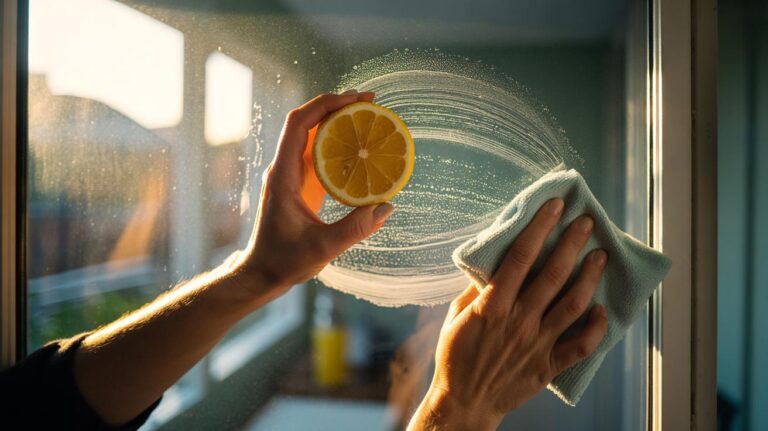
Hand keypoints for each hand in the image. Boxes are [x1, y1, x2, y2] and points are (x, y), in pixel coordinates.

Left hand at [229, 92, 393, 299]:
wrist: (262, 272)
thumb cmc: (284, 261)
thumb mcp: (322, 248)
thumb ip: (355, 228)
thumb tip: (386, 206)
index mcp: (283, 176)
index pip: (299, 124)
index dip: (325, 105)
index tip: (354, 99)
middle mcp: (285, 168)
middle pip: (308, 122)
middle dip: (338, 105)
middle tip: (372, 101)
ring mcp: (292, 174)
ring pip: (314, 134)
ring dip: (339, 121)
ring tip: (371, 115)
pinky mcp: (302, 184)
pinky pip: (320, 153)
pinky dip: (340, 142)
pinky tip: (362, 145)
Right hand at [409, 199, 608, 429]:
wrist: (465, 401)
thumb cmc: (456, 357)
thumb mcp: (455, 317)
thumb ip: (475, 290)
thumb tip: (491, 263)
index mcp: (493, 306)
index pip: (520, 257)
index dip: (539, 228)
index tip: (554, 206)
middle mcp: (519, 321)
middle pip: (553, 274)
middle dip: (572, 243)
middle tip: (587, 223)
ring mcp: (537, 343)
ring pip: (573, 304)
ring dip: (589, 277)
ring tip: (600, 257)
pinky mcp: (548, 365)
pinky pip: (580, 346)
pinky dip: (595, 328)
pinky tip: (601, 310)